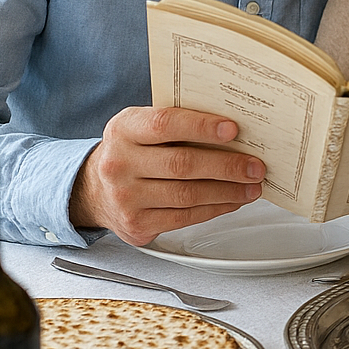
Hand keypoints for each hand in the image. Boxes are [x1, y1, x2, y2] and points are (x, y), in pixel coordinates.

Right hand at [69, 106, 264, 245]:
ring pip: (187, 195)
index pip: (165, 124)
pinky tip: (232, 201)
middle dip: (227, 166)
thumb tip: (231, 130)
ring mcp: (126, 197)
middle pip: (182, 164)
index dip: (202, 127)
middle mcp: (120, 163)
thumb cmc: (130, 151)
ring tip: (252, 186)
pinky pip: (185, 218)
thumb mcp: (141, 126)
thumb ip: (176, 123)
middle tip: (255, 166)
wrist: (93, 189)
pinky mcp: (137, 224)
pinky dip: (215, 208)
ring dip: (228, 191)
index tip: (233, 130)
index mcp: (124, 129)